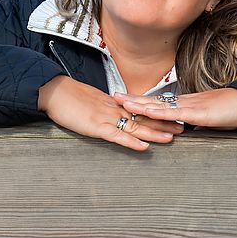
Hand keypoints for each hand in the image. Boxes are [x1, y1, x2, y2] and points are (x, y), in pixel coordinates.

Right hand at [37, 76, 183, 151]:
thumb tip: (115, 112)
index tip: (172, 115)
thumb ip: (105, 107)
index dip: (156, 113)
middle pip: (143, 117)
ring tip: (171, 138)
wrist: (54, 90)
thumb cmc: (69, 97)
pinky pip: (117, 135)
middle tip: (182, 128)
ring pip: (135, 126)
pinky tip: (143, 146)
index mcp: (113, 104)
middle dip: (163, 123)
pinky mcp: (96, 126)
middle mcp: (114, 109)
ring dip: (154, 133)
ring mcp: (106, 118)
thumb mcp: (92, 101)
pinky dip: (131, 142)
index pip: (139, 109)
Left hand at [111, 87, 236, 129]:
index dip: (142, 101)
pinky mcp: (196, 113)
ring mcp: (189, 107)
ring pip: (160, 105)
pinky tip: (149, 112)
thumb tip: (186, 130)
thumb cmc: (230, 112)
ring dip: (140, 104)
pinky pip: (175, 113)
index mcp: (184, 105)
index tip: (126, 100)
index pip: (158, 104)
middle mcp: (183, 103)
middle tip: (114, 96)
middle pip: (153, 101)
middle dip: (133, 100)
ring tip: (123, 102)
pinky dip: (161, 114)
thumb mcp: (208, 121)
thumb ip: (195, 124)